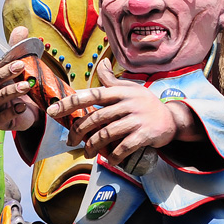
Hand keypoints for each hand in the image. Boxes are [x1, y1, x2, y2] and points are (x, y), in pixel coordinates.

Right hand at [0, 25, 40, 131]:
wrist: (36, 109)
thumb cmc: (23, 84)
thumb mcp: (23, 65)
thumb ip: (19, 48)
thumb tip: (21, 29)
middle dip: (4, 73)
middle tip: (20, 65)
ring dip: (11, 91)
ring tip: (27, 85)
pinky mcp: (4, 121)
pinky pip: (2, 118)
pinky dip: (12, 111)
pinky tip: (23, 106)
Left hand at [47, 59, 180, 164]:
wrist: (172, 119)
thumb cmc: (146, 104)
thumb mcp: (130, 89)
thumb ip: (112, 80)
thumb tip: (102, 63)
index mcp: (120, 92)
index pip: (91, 95)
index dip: (69, 103)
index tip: (52, 111)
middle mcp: (128, 103)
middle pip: (95, 118)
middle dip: (78, 132)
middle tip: (70, 142)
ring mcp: (137, 119)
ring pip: (106, 134)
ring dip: (93, 146)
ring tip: (88, 152)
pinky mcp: (145, 134)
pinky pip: (123, 147)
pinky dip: (113, 156)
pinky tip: (109, 159)